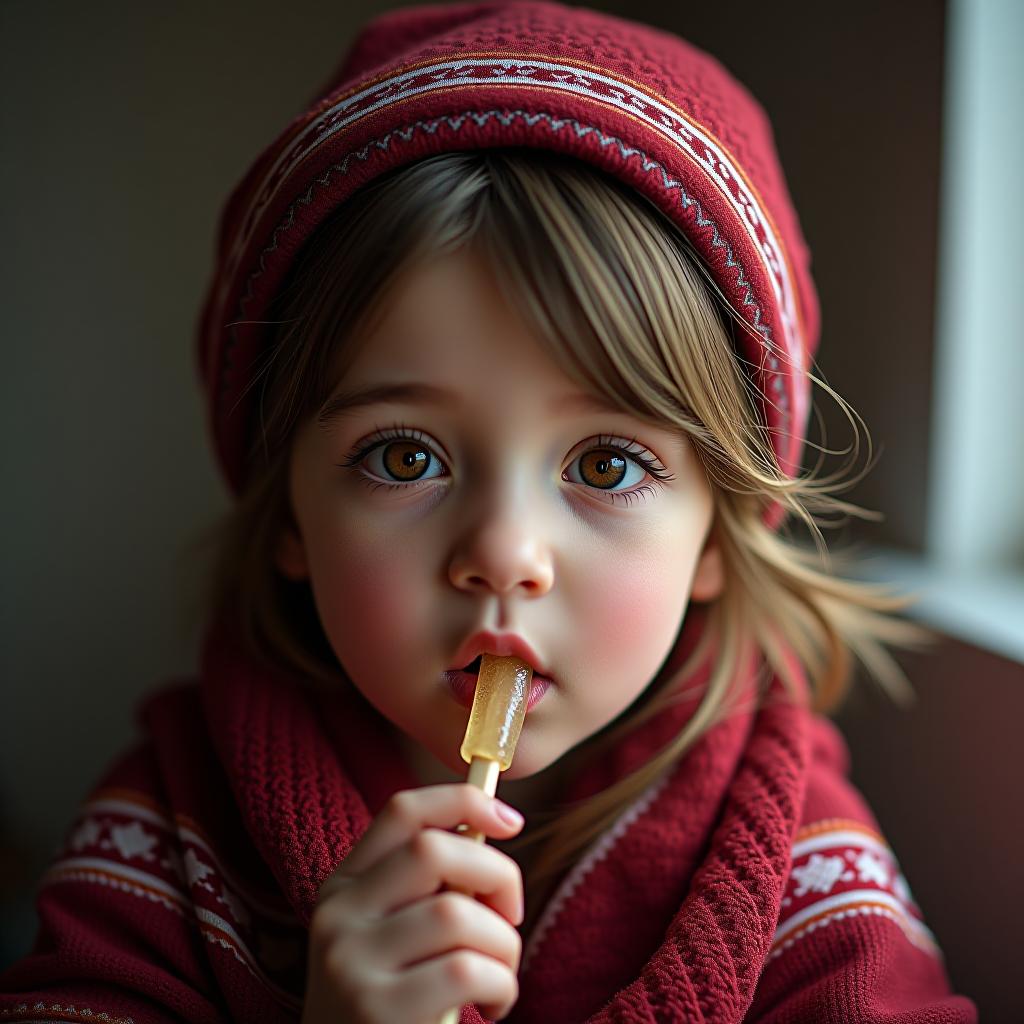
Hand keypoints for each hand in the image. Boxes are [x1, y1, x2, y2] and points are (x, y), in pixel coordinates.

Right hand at [300, 783, 525, 1022]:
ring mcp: (351, 964)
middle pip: (434, 851)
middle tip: (512, 916)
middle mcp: (337, 917)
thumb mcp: (392, 936)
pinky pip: (467, 971)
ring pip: (457, 914)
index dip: (462, 800)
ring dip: (504, 945)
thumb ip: (426, 887)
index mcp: (342, 886)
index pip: (402, 812)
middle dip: (497, 874)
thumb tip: (493, 827)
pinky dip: (502, 986)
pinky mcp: (377, 1011)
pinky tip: (494, 1008)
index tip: (511, 819)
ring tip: (501, 976)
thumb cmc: (393, 1004)